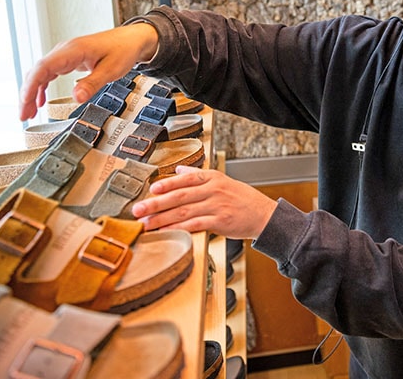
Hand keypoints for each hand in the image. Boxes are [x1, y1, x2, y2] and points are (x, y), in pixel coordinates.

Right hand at [18, 23, 158, 120]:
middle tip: (23, 116)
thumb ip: (93, 83)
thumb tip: (77, 98)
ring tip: (28, 113)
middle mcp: (65, 50)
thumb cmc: (124, 50)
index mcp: (73, 50)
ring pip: (41, 73)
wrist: (132, 38)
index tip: (25, 104)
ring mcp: (65, 54)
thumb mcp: (111, 69)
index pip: (43, 67)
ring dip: (32, 92)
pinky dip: (42, 87)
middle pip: (37, 71)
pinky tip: (40, 102)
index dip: (31, 86)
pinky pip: (49, 73)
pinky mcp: (69, 59)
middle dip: (27, 94)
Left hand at [131, 166, 278, 237]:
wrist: (264, 215)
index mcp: (213, 178)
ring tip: (145, 223)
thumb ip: (199, 176)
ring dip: (161, 218)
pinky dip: (178, 229)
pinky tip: (166, 232)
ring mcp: (217, 206)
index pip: (185, 179)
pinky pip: (194, 225)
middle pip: (179, 196)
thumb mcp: (223, 181)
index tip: (151, 190)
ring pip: (183, 211)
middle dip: (156, 204)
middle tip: (137, 209)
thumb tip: (179, 170)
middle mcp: (213, 190)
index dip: (166, 184)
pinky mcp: (220, 222)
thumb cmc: (243, 199)